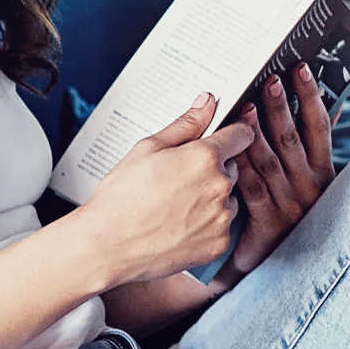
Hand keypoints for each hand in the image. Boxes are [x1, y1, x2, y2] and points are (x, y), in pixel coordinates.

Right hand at [72, 95, 252, 286]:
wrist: (107, 246)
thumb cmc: (121, 197)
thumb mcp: (147, 149)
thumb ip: (185, 124)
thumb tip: (207, 102)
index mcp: (204, 157)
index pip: (242, 135)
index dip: (232, 135)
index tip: (224, 139)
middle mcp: (220, 186)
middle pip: (232, 167)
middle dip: (213, 169)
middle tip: (179, 180)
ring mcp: (221, 216)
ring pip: (228, 197)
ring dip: (211, 198)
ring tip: (176, 205)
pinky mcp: (219, 242)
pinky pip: (222, 225)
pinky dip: (207, 224)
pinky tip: (180, 224)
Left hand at [213, 63, 335, 284]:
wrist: (272, 265)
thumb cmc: (289, 214)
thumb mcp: (312, 181)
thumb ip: (316, 146)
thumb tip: (333, 106)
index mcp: (324, 171)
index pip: (319, 126)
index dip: (311, 96)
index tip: (301, 69)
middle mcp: (310, 186)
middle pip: (293, 138)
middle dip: (281, 106)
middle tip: (269, 79)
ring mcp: (290, 205)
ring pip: (270, 160)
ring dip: (257, 131)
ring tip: (245, 106)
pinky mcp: (267, 223)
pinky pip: (250, 188)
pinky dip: (239, 166)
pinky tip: (228, 149)